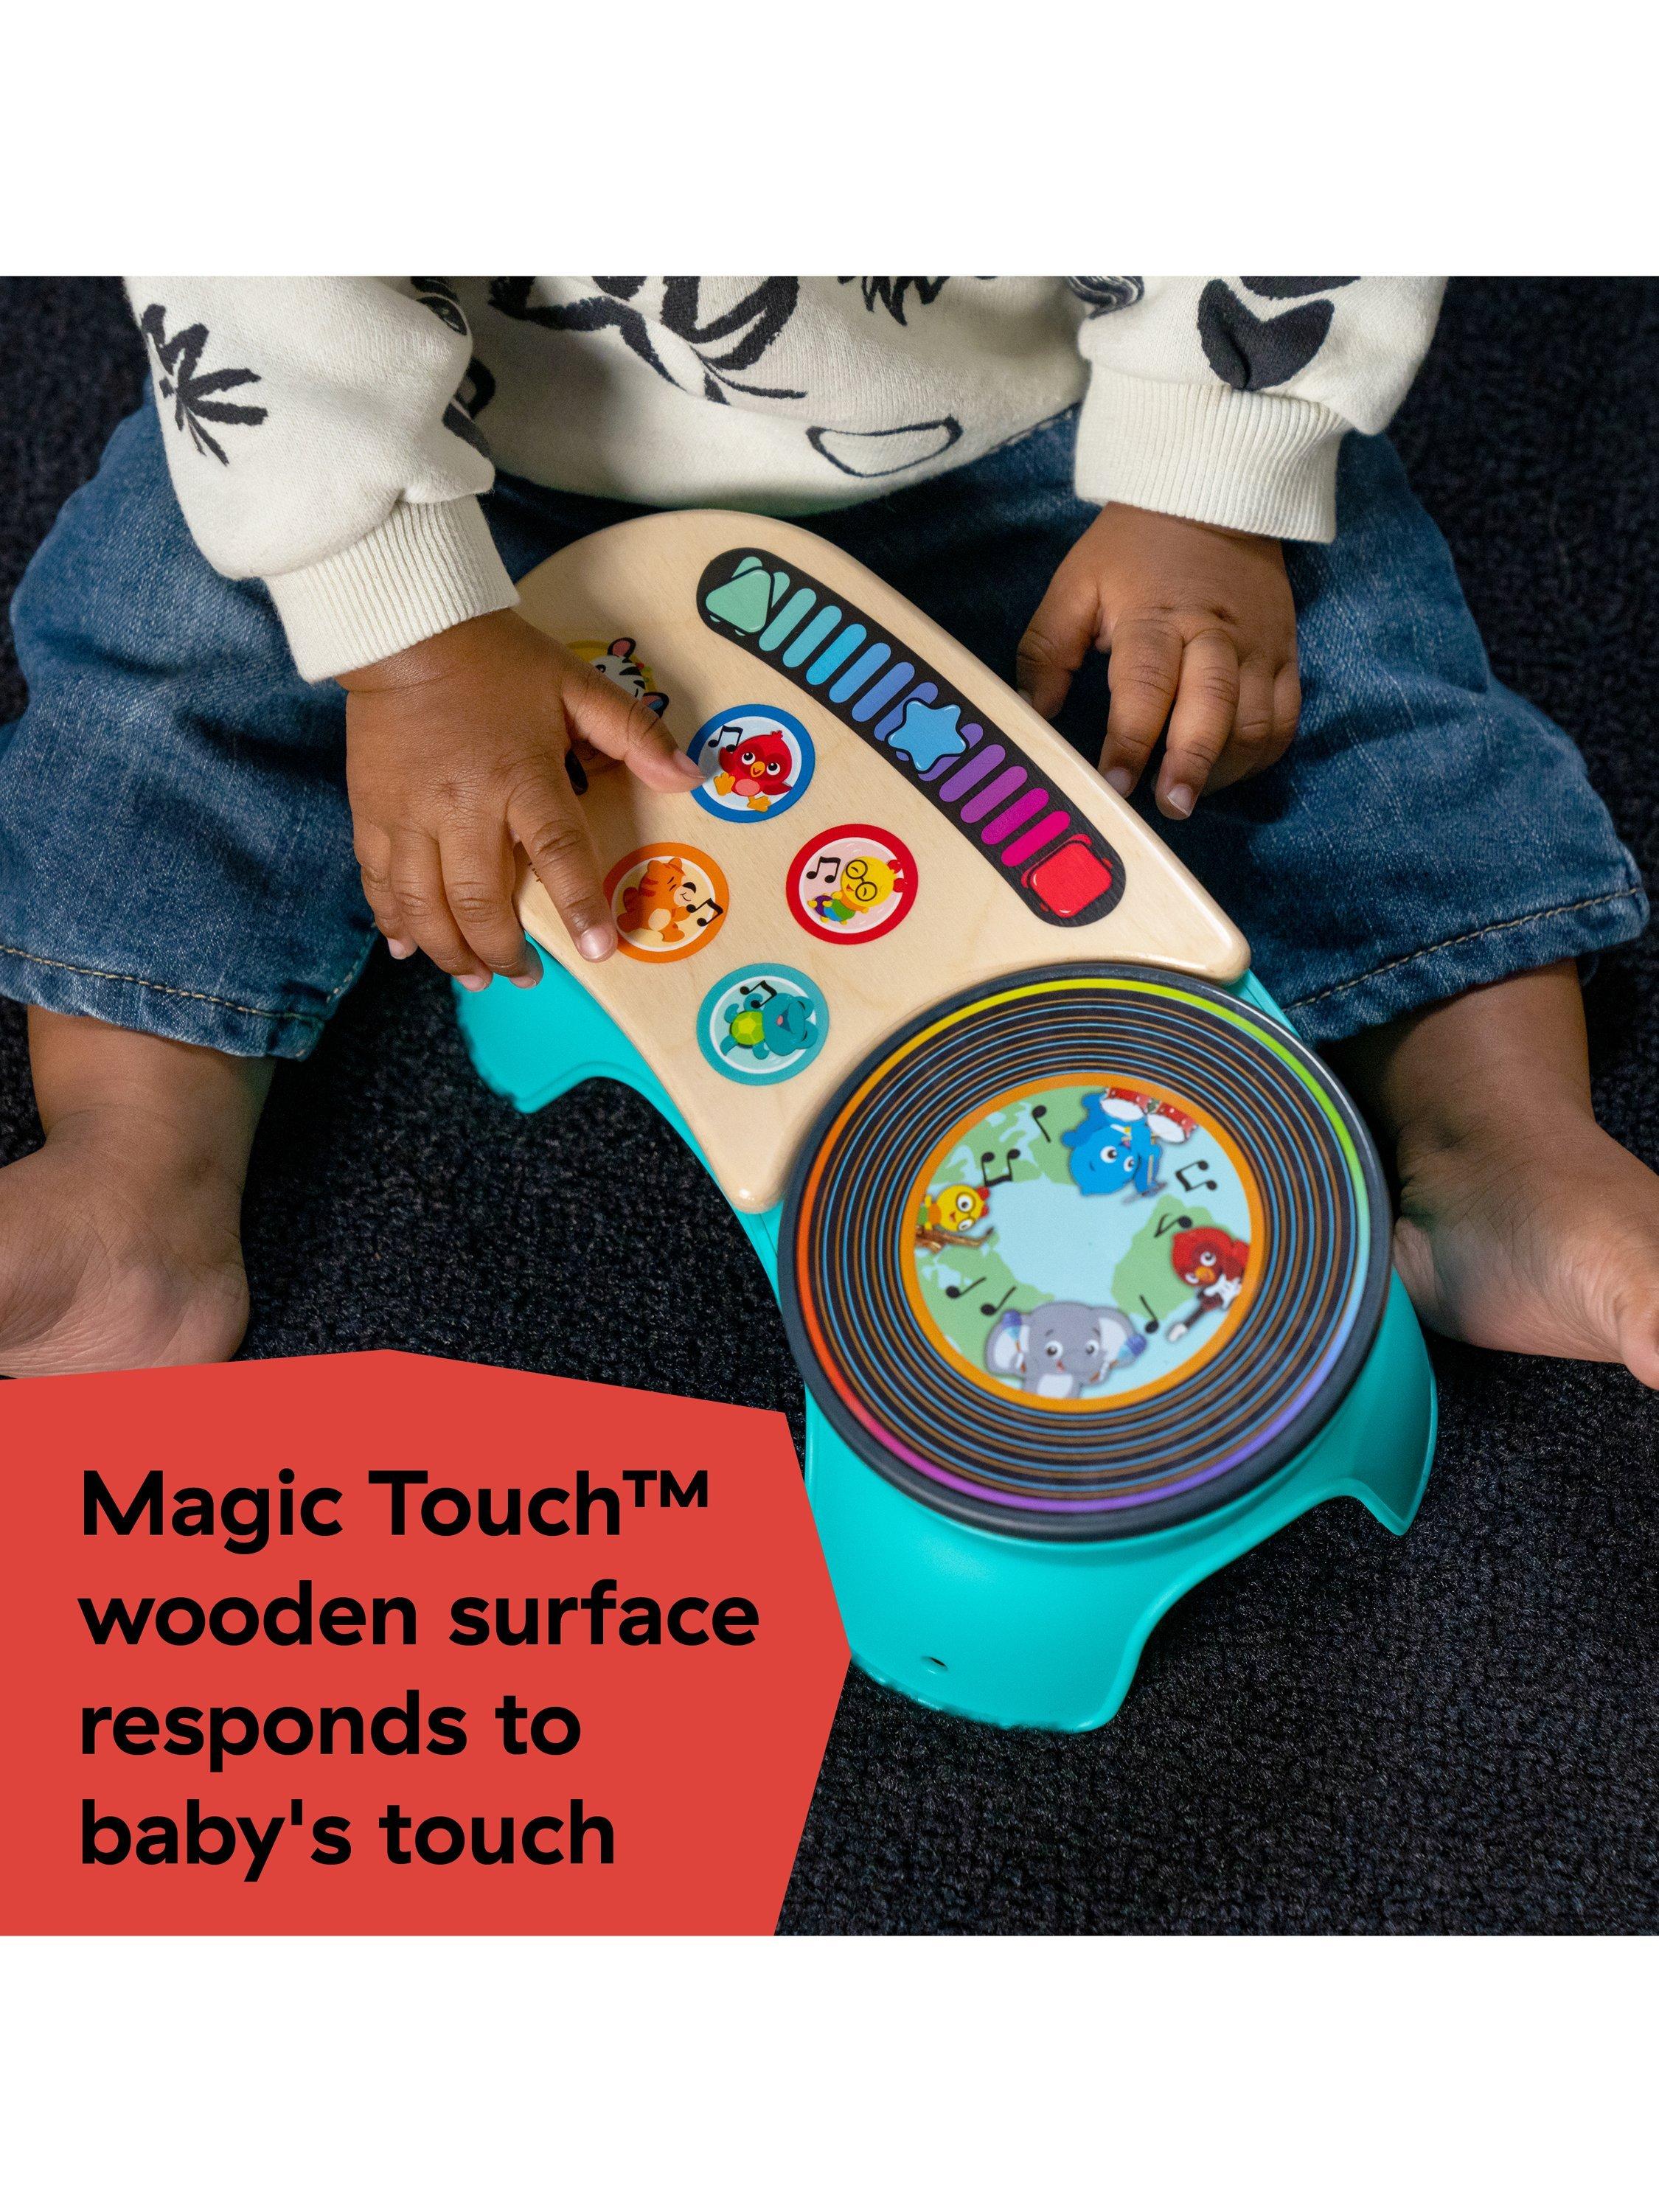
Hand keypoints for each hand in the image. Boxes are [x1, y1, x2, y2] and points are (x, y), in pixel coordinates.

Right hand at [342, 609, 702, 986]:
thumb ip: (636, 734)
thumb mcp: (576, 686)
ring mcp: (409, 815)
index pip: (557, 853)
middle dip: (505, 952)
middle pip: (480, 902)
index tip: (598, 951)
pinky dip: (392, 922)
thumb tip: (692, 776)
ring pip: (424, 906)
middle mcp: (461, 806)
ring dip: (450, 952)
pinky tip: (407, 949)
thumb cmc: (500, 661)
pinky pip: (379, 883)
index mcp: (521, 775)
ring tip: (476, 976)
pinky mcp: (371, 814)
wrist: (406, 629)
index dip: (580, 906)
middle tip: (526, 976)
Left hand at [1016, 503, 1299, 818]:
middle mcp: (1214, 634)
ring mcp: (1257, 645)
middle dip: (1192, 764)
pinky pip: (1286, 717)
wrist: (1211, 495)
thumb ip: (1047, 650)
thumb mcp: (1075, 585)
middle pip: (1212, 707)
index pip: (1145, 686)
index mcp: (1155, 617)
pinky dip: (1261, 754)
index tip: (1114, 785)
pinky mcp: (1285, 652)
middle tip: (1171, 808)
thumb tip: (1035, 715)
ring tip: (1192, 798)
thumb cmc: (1133, 549)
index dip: (1131, 740)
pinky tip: (1227, 774)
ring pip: (1255, 721)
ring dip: (1226, 769)